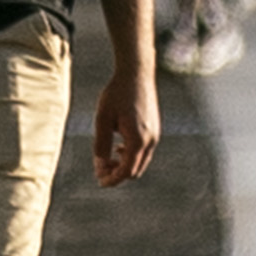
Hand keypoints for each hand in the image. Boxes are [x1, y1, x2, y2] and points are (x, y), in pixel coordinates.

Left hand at [94, 66, 162, 187]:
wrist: (136, 73)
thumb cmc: (117, 94)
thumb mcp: (102, 119)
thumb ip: (100, 143)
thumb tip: (99, 164)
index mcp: (138, 140)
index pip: (126, 171)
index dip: (112, 179)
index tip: (100, 182)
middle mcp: (151, 140)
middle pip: (135, 170)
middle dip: (117, 174)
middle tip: (100, 170)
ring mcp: (155, 135)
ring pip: (140, 162)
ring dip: (124, 165)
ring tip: (106, 159)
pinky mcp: (155, 129)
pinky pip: (144, 151)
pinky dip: (131, 155)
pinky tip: (118, 147)